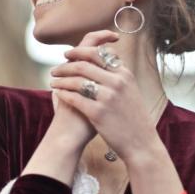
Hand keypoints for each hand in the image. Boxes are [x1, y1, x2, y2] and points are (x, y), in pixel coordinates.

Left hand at [49, 33, 158, 166]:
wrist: (141, 142)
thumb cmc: (133, 118)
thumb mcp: (131, 91)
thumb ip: (117, 76)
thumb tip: (102, 62)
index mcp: (124, 74)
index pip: (99, 52)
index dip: (80, 51)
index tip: (68, 54)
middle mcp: (117, 82)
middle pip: (84, 64)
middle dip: (65, 65)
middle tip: (55, 69)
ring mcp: (108, 97)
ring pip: (77, 80)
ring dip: (61, 80)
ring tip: (53, 82)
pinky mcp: (98, 113)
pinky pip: (75, 98)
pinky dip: (63, 94)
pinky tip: (57, 94)